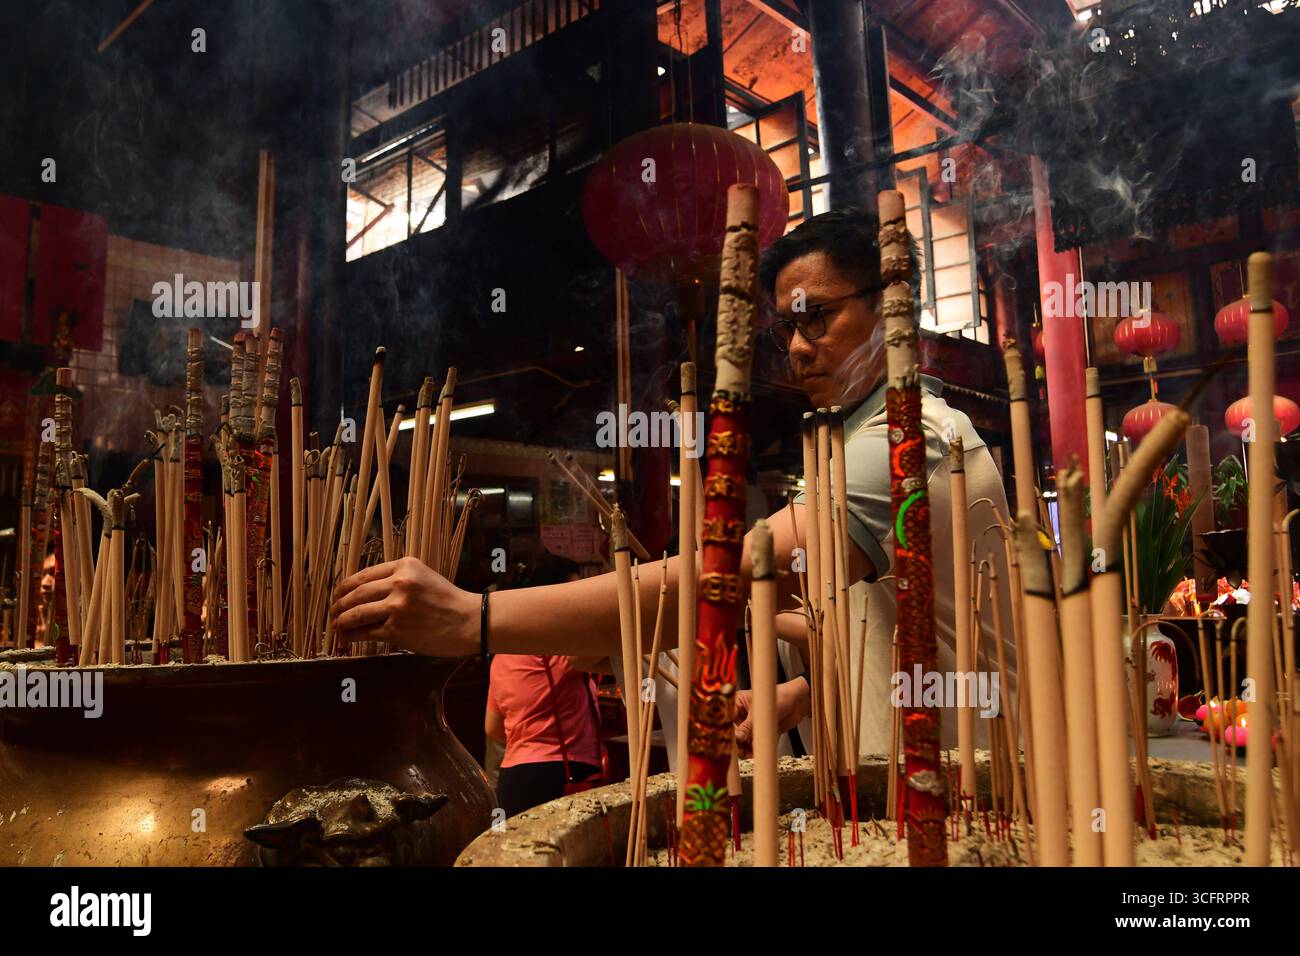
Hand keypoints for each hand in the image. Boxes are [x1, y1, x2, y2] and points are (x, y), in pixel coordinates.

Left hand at [329, 557, 478, 655]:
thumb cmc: (448, 601)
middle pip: (356, 593)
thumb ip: (398, 579)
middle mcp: (399, 583)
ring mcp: (397, 606)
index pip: (364, 575)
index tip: (338, 594)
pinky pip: (366, 632)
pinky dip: (353, 635)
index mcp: (405, 566)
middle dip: (339, 604)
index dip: (345, 587)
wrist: (470, 621)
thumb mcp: (423, 577)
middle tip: (332, 612)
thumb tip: (365, 593)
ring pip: (357, 613)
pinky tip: (348, 637)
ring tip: (336, 625)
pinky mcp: (397, 629)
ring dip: (341, 621)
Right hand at [732, 676, 810, 752]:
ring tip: (747, 754)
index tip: (728, 740)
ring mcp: (750, 725)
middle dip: (736, 743)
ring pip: (742, 741)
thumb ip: (748, 727)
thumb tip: (737, 737)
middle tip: (738, 751)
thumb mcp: (761, 712)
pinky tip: (754, 754)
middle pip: (733, 732)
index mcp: (737, 703)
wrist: (798, 702)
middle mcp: (742, 715)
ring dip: (744, 749)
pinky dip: (753, 750)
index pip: (726, 718)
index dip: (726, 730)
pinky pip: (753, 744)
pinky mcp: (760, 733)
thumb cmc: (780, 697)